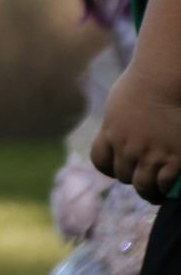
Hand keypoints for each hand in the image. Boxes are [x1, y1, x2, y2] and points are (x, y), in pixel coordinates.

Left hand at [91, 62, 180, 202]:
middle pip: (123, 176)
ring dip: (148, 193)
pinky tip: (168, 188)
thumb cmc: (141, 85)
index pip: (100, 162)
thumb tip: (117, 134)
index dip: (109, 170)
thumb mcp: (117, 106)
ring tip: (154, 195)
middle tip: (141, 182)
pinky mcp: (173, 157)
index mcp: (109, 133)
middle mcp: (126, 147)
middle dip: (132, 180)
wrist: (161, 80)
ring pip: (144, 186)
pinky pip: (166, 183)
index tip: (118, 171)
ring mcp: (149, 154)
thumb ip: (116, 124)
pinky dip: (166, 188)